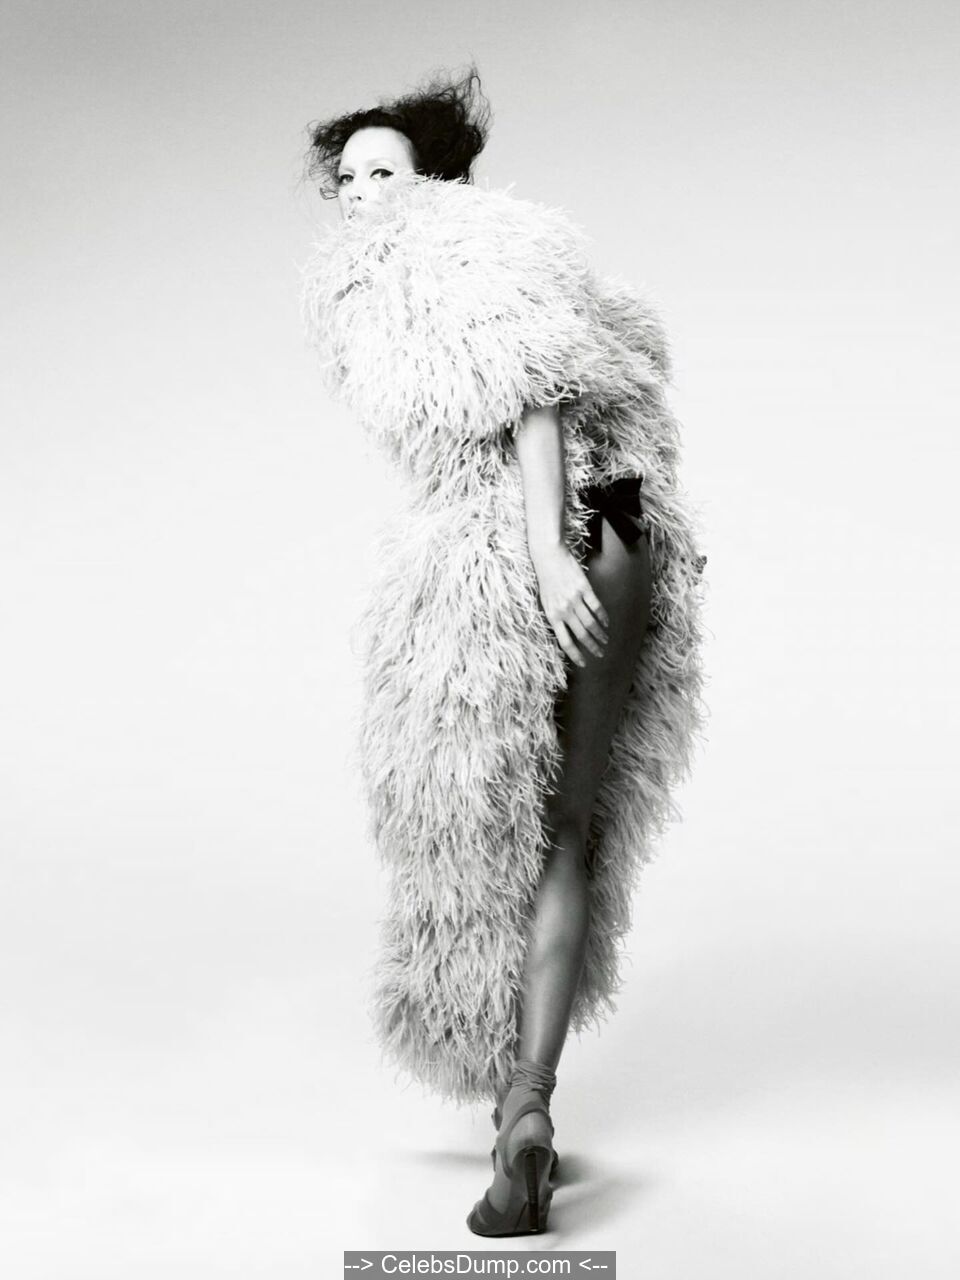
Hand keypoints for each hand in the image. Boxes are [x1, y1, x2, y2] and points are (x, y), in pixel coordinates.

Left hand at [531, 543, 609, 667]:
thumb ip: (556, 616)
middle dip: (592, 647)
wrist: (548, 556)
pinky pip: (596, 607)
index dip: (576, 655)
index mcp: (552, 615)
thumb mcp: (545, 601)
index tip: (584, 663)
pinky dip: (603, 617)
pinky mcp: (584, 588)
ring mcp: (574, 599)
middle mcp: (564, 610)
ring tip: (605, 640)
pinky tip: (607, 623)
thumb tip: (566, 631)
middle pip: (581, 635)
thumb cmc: (546, 579)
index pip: (565, 641)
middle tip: (600, 654)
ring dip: (600, 634)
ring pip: (591, 623)